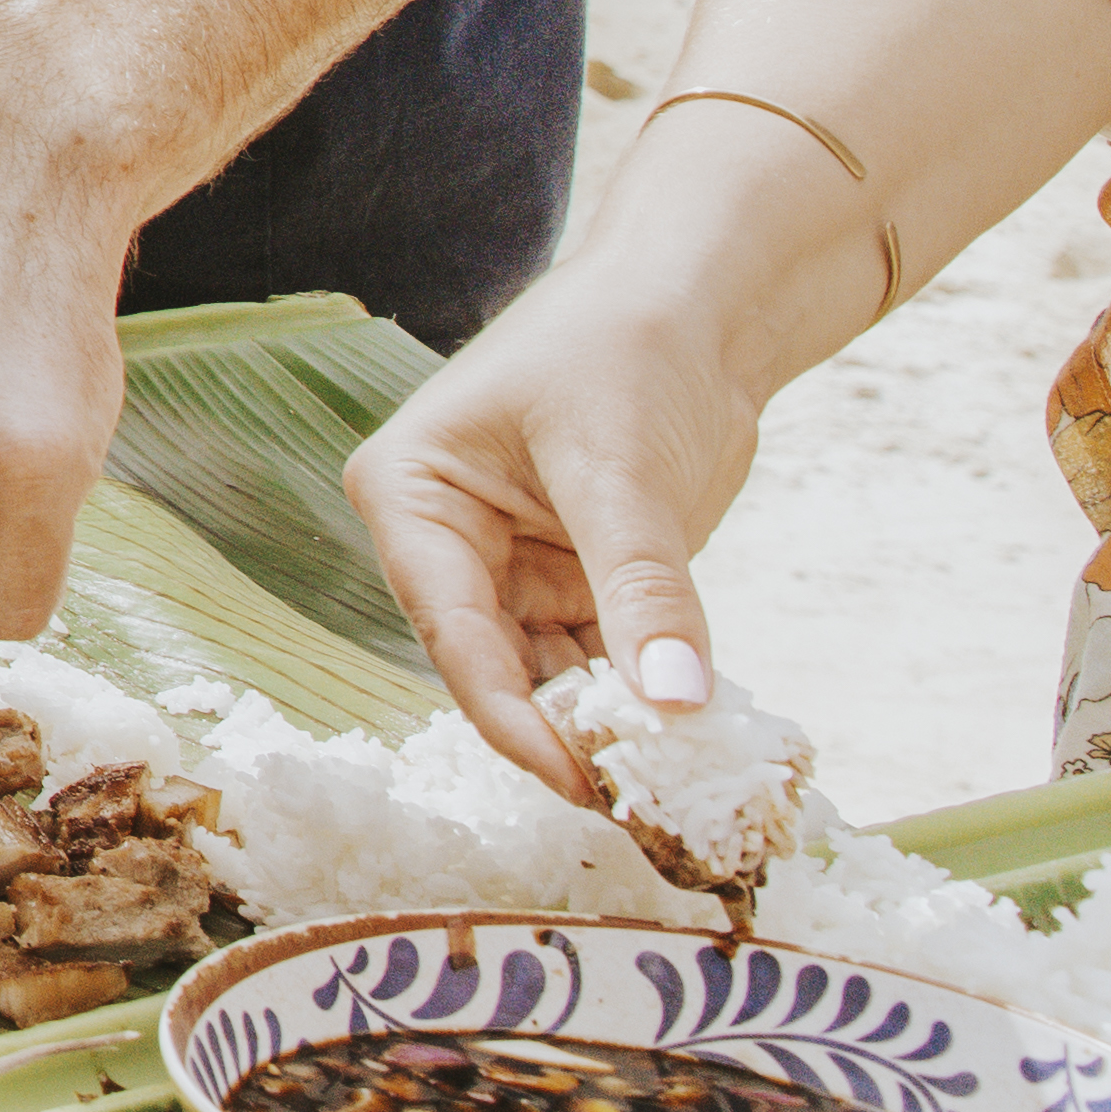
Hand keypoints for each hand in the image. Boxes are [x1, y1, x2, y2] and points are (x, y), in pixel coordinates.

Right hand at [352, 279, 763, 802]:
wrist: (698, 303)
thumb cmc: (625, 346)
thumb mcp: (624, 468)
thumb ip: (644, 589)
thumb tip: (676, 705)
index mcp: (412, 496)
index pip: (451, 630)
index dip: (512, 716)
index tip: (579, 781)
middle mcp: (447, 542)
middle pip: (495, 669)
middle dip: (564, 736)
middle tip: (637, 808)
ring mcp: (514, 568)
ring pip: (551, 677)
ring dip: (608, 729)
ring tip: (673, 794)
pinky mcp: (579, 582)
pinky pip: (604, 661)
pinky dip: (644, 699)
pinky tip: (692, 743)